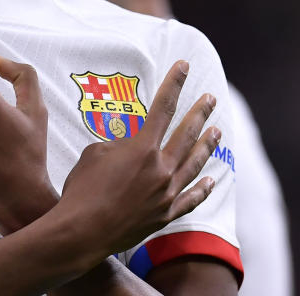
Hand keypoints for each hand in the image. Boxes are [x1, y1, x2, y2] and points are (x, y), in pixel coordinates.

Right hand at [57, 60, 219, 258]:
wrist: (82, 233)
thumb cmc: (82, 190)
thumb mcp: (94, 154)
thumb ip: (118, 145)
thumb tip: (131, 147)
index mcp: (142, 149)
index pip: (162, 107)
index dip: (174, 83)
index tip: (184, 66)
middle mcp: (161, 169)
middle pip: (186, 133)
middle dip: (199, 112)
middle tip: (211, 97)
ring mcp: (167, 194)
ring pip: (194, 164)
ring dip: (207, 145)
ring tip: (217, 130)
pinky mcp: (165, 215)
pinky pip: (191, 199)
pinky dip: (203, 188)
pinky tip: (212, 180)